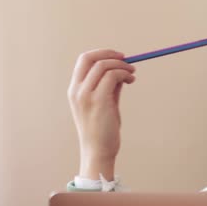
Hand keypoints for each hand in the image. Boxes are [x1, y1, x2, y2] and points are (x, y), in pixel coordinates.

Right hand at [67, 49, 135, 179]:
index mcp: (74, 90)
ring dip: (122, 66)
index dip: (101, 54)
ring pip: (104, 66)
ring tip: (132, 74)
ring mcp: (86, 95)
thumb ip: (109, 87)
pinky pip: (113, 76)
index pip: (84, 60)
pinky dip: (124, 74)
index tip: (117, 57)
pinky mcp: (99, 100)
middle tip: (126, 59)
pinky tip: (130, 80)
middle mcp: (77, 90)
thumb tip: (120, 71)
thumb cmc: (102, 130)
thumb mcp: (103, 103)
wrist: (98, 151)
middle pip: (90, 58)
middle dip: (110, 54)